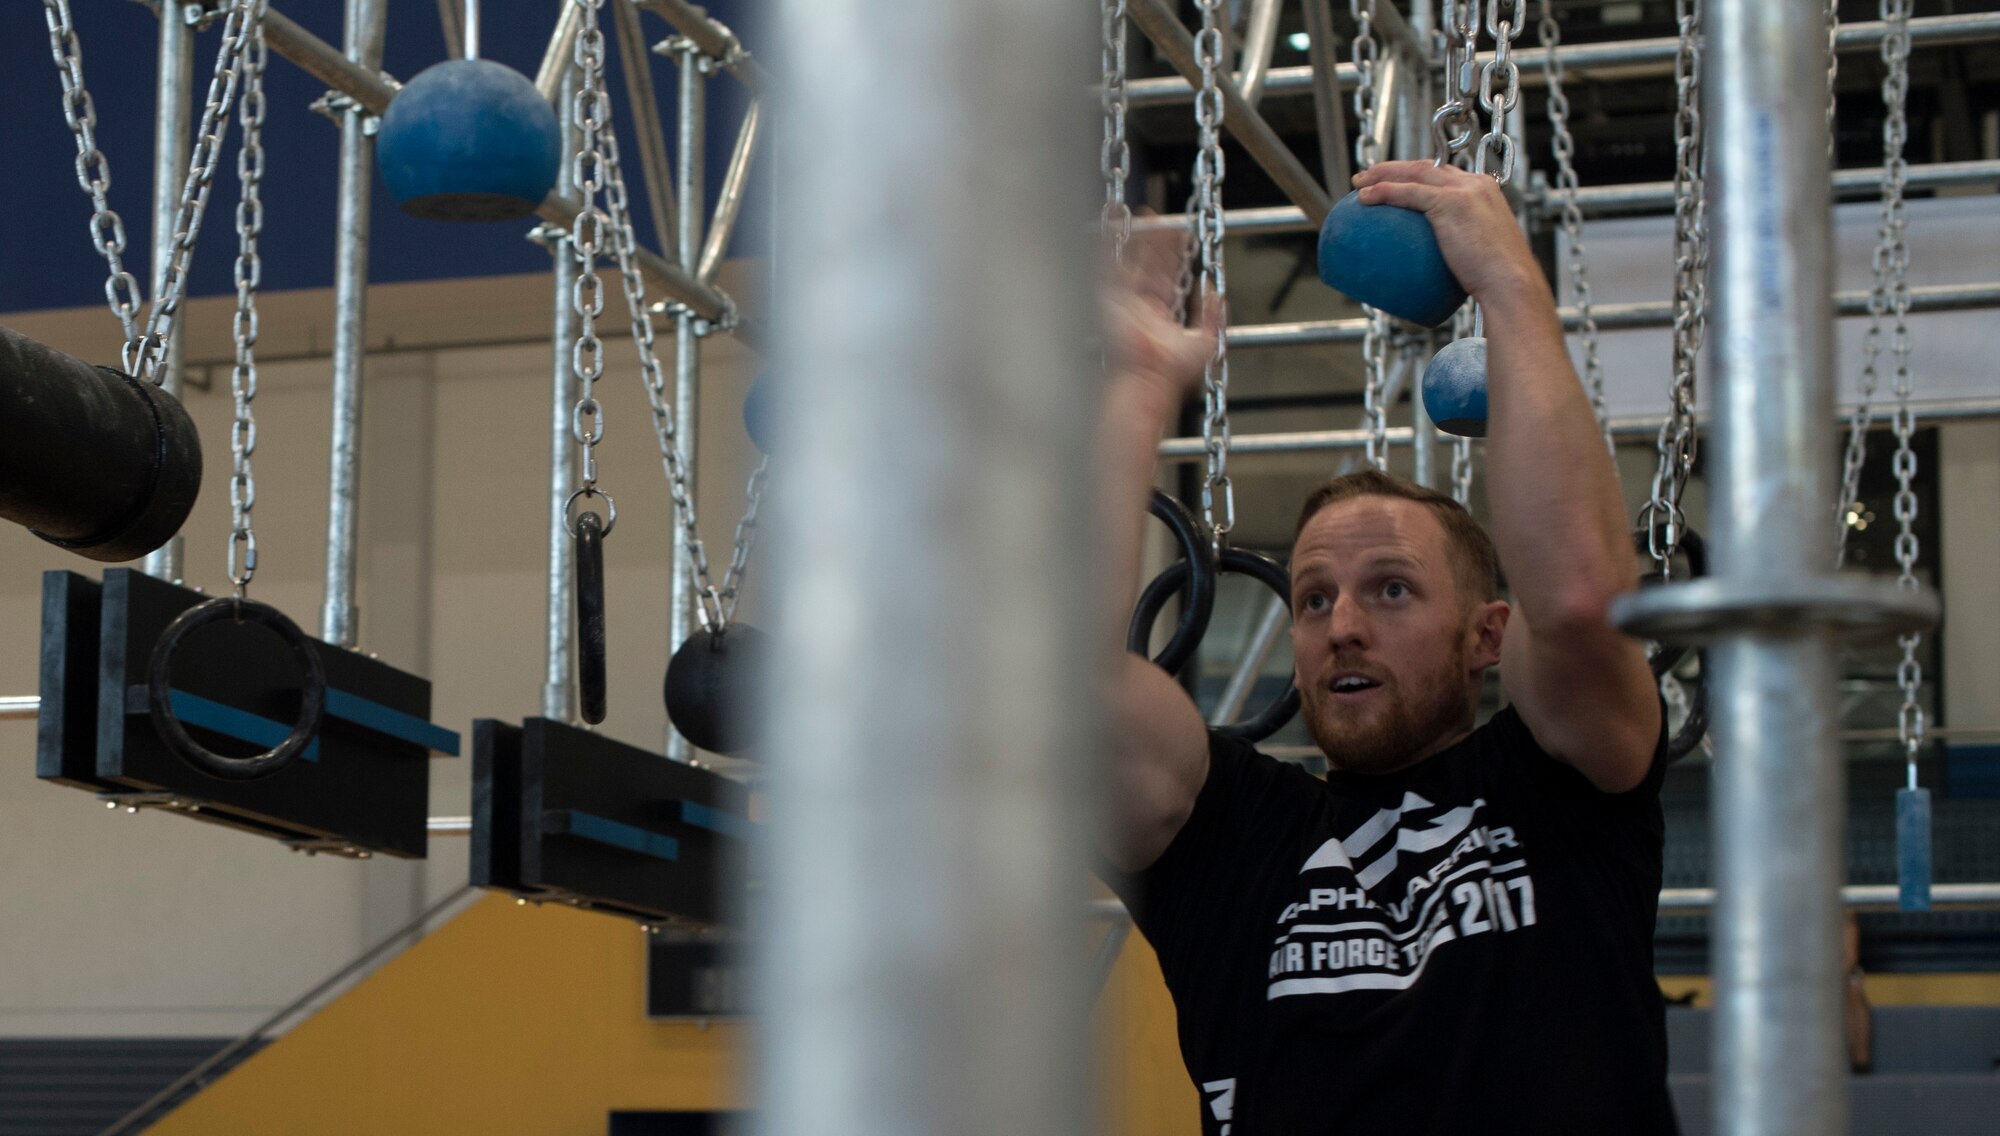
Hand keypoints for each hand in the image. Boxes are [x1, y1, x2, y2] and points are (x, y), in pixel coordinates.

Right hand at [1103, 222, 1217, 408]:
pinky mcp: (1109, 297)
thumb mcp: (1206, 341)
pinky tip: (1116, 219)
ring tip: (1147, 213)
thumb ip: (1213, 317)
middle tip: (1164, 219)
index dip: (1175, 256)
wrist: (1150, 377)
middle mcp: (1139, 306)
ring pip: (1131, 259)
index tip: (1183, 235)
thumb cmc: (1173, 372)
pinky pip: (1108, 262)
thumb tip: (1216, 292)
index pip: (1167, 277)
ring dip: (1139, 237)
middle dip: (1157, 242)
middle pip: (1148, 265)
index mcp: (1158, 316)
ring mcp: (1123, 300)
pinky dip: (1109, 240)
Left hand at [1351, 161, 1543, 305]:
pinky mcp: (1450, 202)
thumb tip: (1438, 270)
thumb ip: (1462, 251)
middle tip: (1369, 179)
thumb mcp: (1481, 258)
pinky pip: (1407, 193)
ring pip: (1413, 172)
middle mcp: (1475, 184)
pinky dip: (1384, 192)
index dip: (1416, 175)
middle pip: (1425, 167)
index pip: (1444, 174)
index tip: (1397, 183)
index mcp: (1485, 191)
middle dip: (1394, 168)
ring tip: (1359, 183)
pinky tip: (1363, 199)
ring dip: (1382, 173)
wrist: (1510, 282)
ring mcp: (1463, 190)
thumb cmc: (1498, 281)